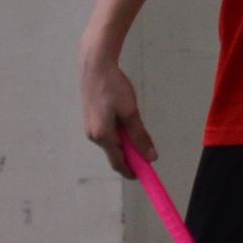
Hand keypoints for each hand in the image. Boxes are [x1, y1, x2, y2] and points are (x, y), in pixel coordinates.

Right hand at [82, 54, 153, 178]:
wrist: (96, 65)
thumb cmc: (113, 86)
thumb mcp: (130, 113)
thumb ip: (139, 136)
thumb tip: (150, 157)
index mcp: (102, 136)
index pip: (119, 163)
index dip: (133, 171)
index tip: (146, 177)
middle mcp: (94, 135)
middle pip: (116, 154)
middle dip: (132, 157)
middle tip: (149, 155)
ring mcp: (92, 127)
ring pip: (114, 143)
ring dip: (128, 144)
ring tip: (139, 132)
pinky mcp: (93, 119)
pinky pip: (109, 134)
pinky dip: (121, 135)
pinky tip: (128, 123)